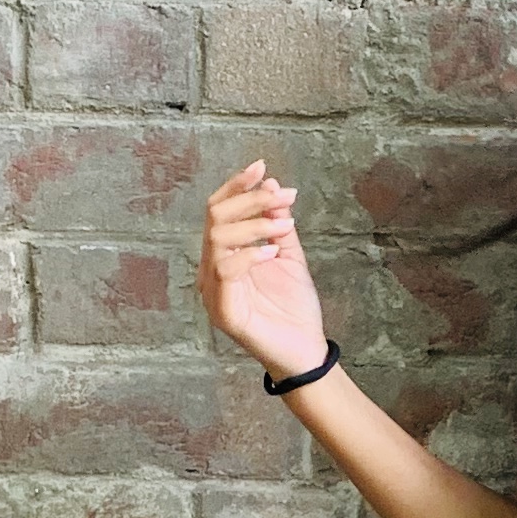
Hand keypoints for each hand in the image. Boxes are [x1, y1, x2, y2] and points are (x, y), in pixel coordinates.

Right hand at [201, 156, 331, 384]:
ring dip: (255, 225)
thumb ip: (278, 223)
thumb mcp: (290, 256)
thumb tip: (272, 184)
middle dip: (250, 200)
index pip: (218, 211)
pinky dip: (250, 255)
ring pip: (218, 239)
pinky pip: (226, 271)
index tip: (261, 167)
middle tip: (284, 197)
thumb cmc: (293, 308)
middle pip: (215, 218)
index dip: (236, 185)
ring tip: (285, 227)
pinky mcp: (223, 311)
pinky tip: (273, 253)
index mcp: (224, 255)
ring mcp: (213, 291)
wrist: (304, 351)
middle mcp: (212, 270)